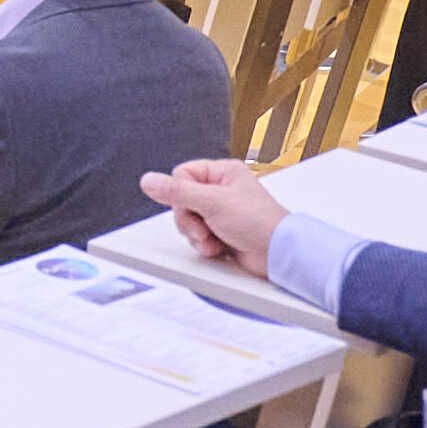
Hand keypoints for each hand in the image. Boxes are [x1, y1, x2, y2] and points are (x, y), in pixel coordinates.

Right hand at [140, 156, 286, 274]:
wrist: (278, 254)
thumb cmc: (259, 223)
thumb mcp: (213, 202)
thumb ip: (177, 191)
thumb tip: (148, 180)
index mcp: (222, 173)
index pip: (181, 175)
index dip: (181, 194)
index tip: (194, 206)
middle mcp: (221, 190)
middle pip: (181, 201)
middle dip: (189, 220)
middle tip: (204, 228)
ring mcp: (220, 213)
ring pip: (187, 222)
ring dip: (196, 235)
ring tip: (213, 240)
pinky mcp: (221, 233)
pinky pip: (197, 237)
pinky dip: (204, 246)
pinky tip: (217, 248)